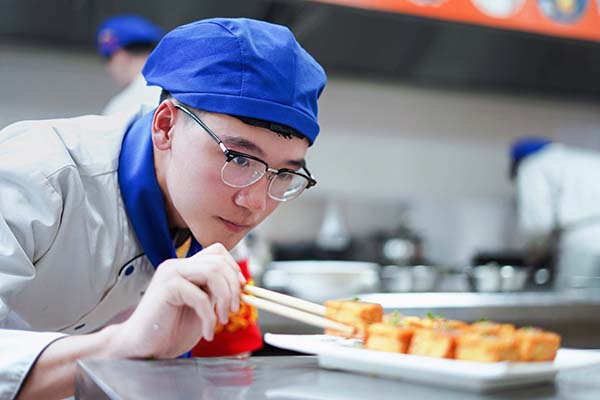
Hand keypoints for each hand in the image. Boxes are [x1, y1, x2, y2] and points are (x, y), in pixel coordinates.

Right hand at [106, 243, 245, 358]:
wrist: (143, 349)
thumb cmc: (169, 331)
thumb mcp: (202, 307)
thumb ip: (215, 292)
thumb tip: (240, 285)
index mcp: (185, 268)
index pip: (217, 252)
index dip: (234, 269)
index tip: (241, 290)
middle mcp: (177, 266)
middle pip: (219, 261)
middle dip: (234, 287)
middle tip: (233, 310)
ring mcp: (170, 274)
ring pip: (213, 272)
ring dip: (225, 298)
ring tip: (221, 320)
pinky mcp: (166, 288)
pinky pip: (200, 296)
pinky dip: (209, 317)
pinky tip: (207, 333)